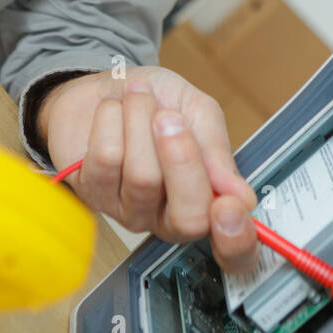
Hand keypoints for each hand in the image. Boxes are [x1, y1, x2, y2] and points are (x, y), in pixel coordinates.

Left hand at [37, 65, 258, 273]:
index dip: (236, 238)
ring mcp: (129, 210)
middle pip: (188, 218)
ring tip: (139, 96)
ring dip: (139, 121)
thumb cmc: (158, 101)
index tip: (230, 205)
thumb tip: (240, 195)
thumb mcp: (199, 112)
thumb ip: (217, 149)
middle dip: (181, 159)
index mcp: (206, 201)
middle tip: (169, 117)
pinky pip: (106, 159)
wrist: (109, 84)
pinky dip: (111, 120)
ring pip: (143, 178)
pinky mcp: (92, 194)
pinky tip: (113, 109)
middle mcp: (169, 216)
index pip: (233, 248)